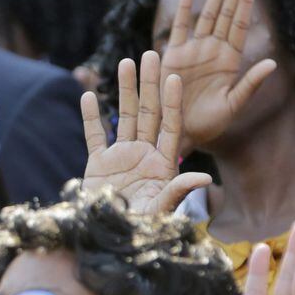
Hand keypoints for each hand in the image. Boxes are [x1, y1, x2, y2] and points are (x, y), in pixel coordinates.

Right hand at [81, 51, 211, 213]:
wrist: (110, 239)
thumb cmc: (142, 229)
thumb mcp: (163, 209)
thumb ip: (179, 190)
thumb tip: (206, 178)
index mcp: (164, 163)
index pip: (170, 125)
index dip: (173, 101)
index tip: (175, 77)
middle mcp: (144, 154)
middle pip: (149, 113)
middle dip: (149, 84)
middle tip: (151, 55)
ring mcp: (121, 157)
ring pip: (123, 117)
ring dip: (124, 90)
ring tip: (124, 62)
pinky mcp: (98, 164)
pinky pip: (94, 136)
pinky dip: (91, 117)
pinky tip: (88, 94)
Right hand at [159, 0, 276, 147]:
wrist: (179, 132)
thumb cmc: (209, 125)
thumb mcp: (233, 105)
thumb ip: (250, 84)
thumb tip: (272, 64)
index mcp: (230, 60)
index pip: (241, 24)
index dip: (246, 2)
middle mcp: (214, 50)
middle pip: (227, 12)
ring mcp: (194, 50)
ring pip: (207, 14)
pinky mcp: (174, 55)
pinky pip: (180, 26)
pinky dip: (184, 8)